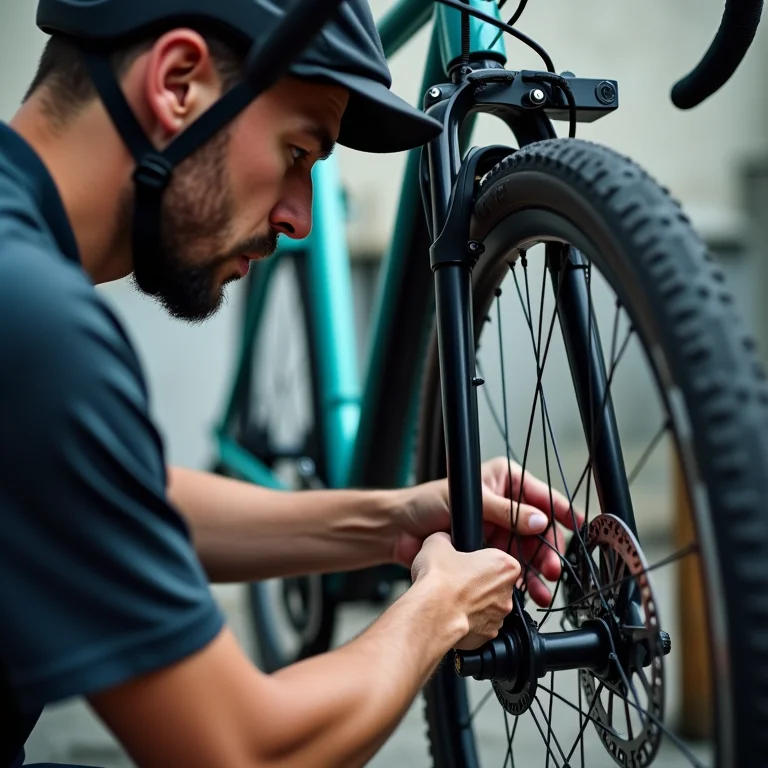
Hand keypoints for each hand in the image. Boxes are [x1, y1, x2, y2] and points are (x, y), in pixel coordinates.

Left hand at [392, 457, 582, 606]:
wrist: (399, 531)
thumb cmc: (425, 502)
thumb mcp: (466, 499)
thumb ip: (504, 510)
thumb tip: (537, 520)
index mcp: (503, 481)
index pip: (539, 495)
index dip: (560, 510)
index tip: (577, 524)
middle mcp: (505, 506)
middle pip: (538, 530)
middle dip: (548, 551)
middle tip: (552, 569)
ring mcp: (497, 531)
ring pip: (527, 552)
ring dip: (537, 572)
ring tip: (542, 590)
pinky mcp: (488, 553)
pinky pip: (512, 568)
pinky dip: (521, 581)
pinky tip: (527, 593)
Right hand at [411, 532, 519, 649]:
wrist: (432, 613)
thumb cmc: (440, 581)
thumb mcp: (437, 543)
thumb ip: (446, 539)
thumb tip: (443, 540)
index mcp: (504, 566)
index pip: (498, 559)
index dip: (480, 560)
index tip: (467, 562)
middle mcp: (507, 593)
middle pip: (495, 584)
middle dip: (478, 582)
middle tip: (456, 580)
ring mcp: (498, 617)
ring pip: (487, 606)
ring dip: (473, 603)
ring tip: (450, 598)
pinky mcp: (486, 636)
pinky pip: (478, 625)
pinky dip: (467, 620)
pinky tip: (450, 613)